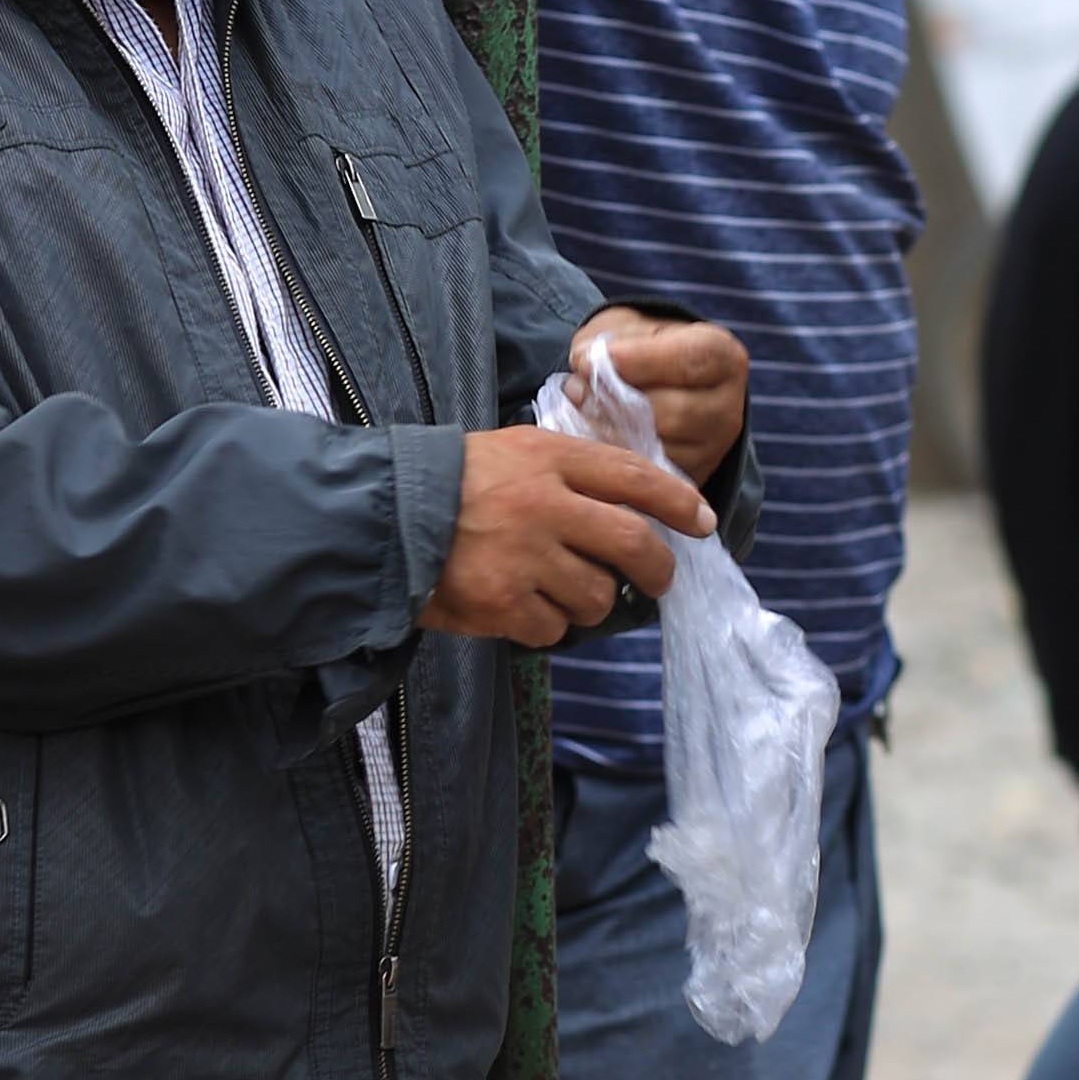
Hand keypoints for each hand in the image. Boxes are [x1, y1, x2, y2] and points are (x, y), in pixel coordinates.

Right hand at [422, 423, 701, 645]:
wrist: (376, 518)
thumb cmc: (448, 485)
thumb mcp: (509, 452)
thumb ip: (567, 471)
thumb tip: (633, 504)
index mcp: (546, 458)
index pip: (632, 476)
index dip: (677, 502)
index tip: (702, 522)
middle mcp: (542, 504)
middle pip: (632, 542)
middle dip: (658, 568)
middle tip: (659, 580)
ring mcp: (523, 556)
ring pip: (596, 594)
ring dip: (591, 601)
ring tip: (560, 590)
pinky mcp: (501, 602)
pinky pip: (553, 627)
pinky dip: (546, 624)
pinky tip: (520, 607)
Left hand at [570, 303, 748, 489]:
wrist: (660, 383)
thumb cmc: (643, 349)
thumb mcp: (630, 329)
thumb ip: (609, 342)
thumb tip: (583, 367)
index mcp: (722, 356)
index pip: (687, 361)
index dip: (634, 362)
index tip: (585, 361)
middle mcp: (727, 405)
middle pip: (673, 413)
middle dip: (617, 404)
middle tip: (573, 390)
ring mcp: (715, 447)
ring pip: (659, 447)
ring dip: (611, 432)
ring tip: (581, 412)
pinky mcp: (694, 475)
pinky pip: (651, 473)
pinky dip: (617, 457)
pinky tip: (594, 437)